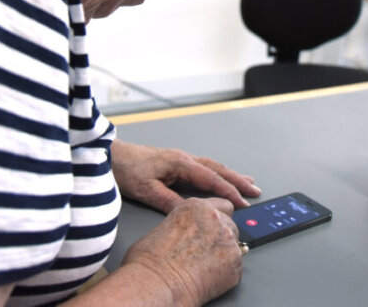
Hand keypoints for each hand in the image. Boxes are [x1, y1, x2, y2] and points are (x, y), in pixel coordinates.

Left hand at [111, 139, 260, 212]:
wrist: (111, 156)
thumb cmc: (127, 170)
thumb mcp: (147, 190)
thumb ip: (170, 202)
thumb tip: (192, 211)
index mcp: (180, 163)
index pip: (211, 178)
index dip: (228, 191)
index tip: (242, 202)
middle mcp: (184, 158)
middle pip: (217, 169)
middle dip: (237, 181)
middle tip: (255, 191)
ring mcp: (181, 159)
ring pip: (212, 167)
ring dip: (230, 175)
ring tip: (247, 182)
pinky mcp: (175, 162)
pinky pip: (204, 168)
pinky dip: (218, 174)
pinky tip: (221, 177)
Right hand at [122, 197, 242, 306]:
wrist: (156, 284)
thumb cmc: (150, 261)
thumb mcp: (163, 227)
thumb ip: (183, 224)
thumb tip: (184, 234)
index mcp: (196, 206)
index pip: (222, 205)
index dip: (216, 218)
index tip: (212, 228)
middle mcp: (216, 219)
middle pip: (230, 223)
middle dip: (220, 236)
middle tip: (206, 251)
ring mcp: (229, 240)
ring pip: (235, 244)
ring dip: (224, 252)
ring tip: (205, 266)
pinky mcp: (235, 263)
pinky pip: (236, 266)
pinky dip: (226, 272)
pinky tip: (209, 277)